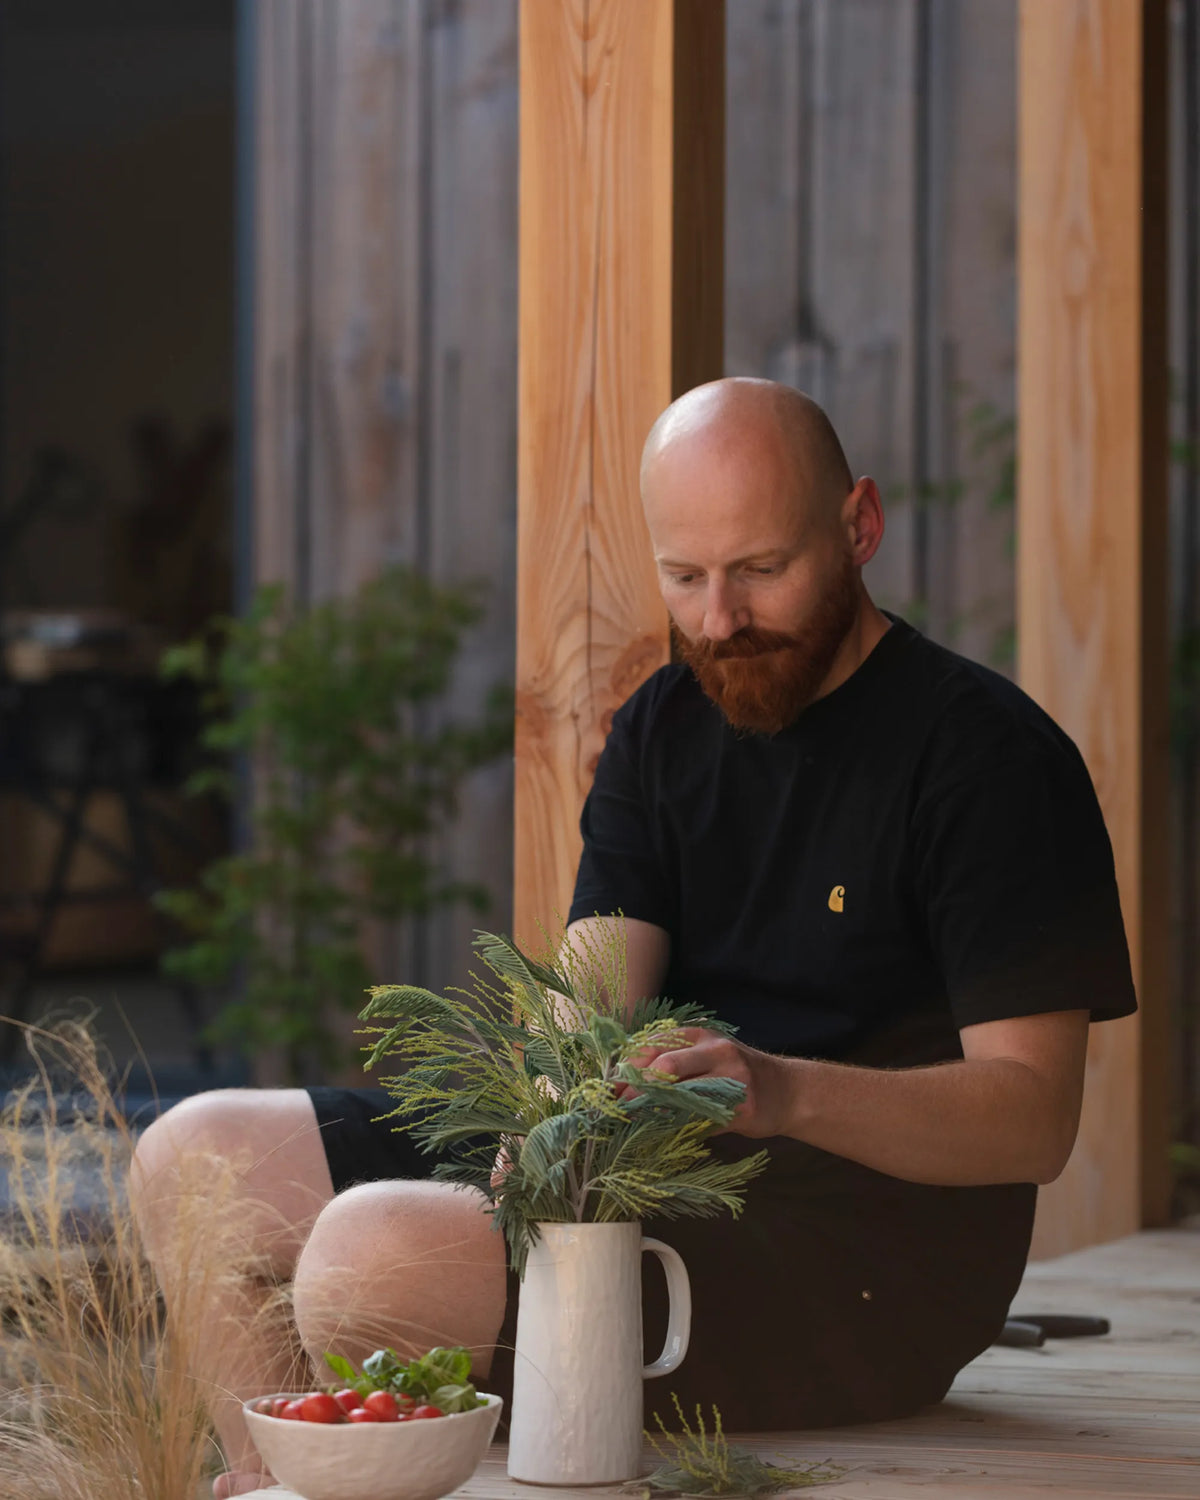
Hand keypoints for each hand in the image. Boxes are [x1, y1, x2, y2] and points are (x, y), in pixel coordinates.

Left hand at [619, 1026, 797, 1138]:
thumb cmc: (734, 1072)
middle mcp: (717, 1051)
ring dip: (654, 1114)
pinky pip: (701, 1123)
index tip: (610, 1089)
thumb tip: (622, 1082)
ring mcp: (732, 1079)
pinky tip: (665, 1138)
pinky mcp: (743, 1109)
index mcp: (701, 1034)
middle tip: (619, 1109)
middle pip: (666, 1066)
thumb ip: (671, 1059)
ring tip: (635, 1125)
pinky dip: (679, 1132)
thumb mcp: (706, 1053)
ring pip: (683, 1097)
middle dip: (637, 1090)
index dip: (627, 1067)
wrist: (787, 1091)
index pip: (654, 1044)